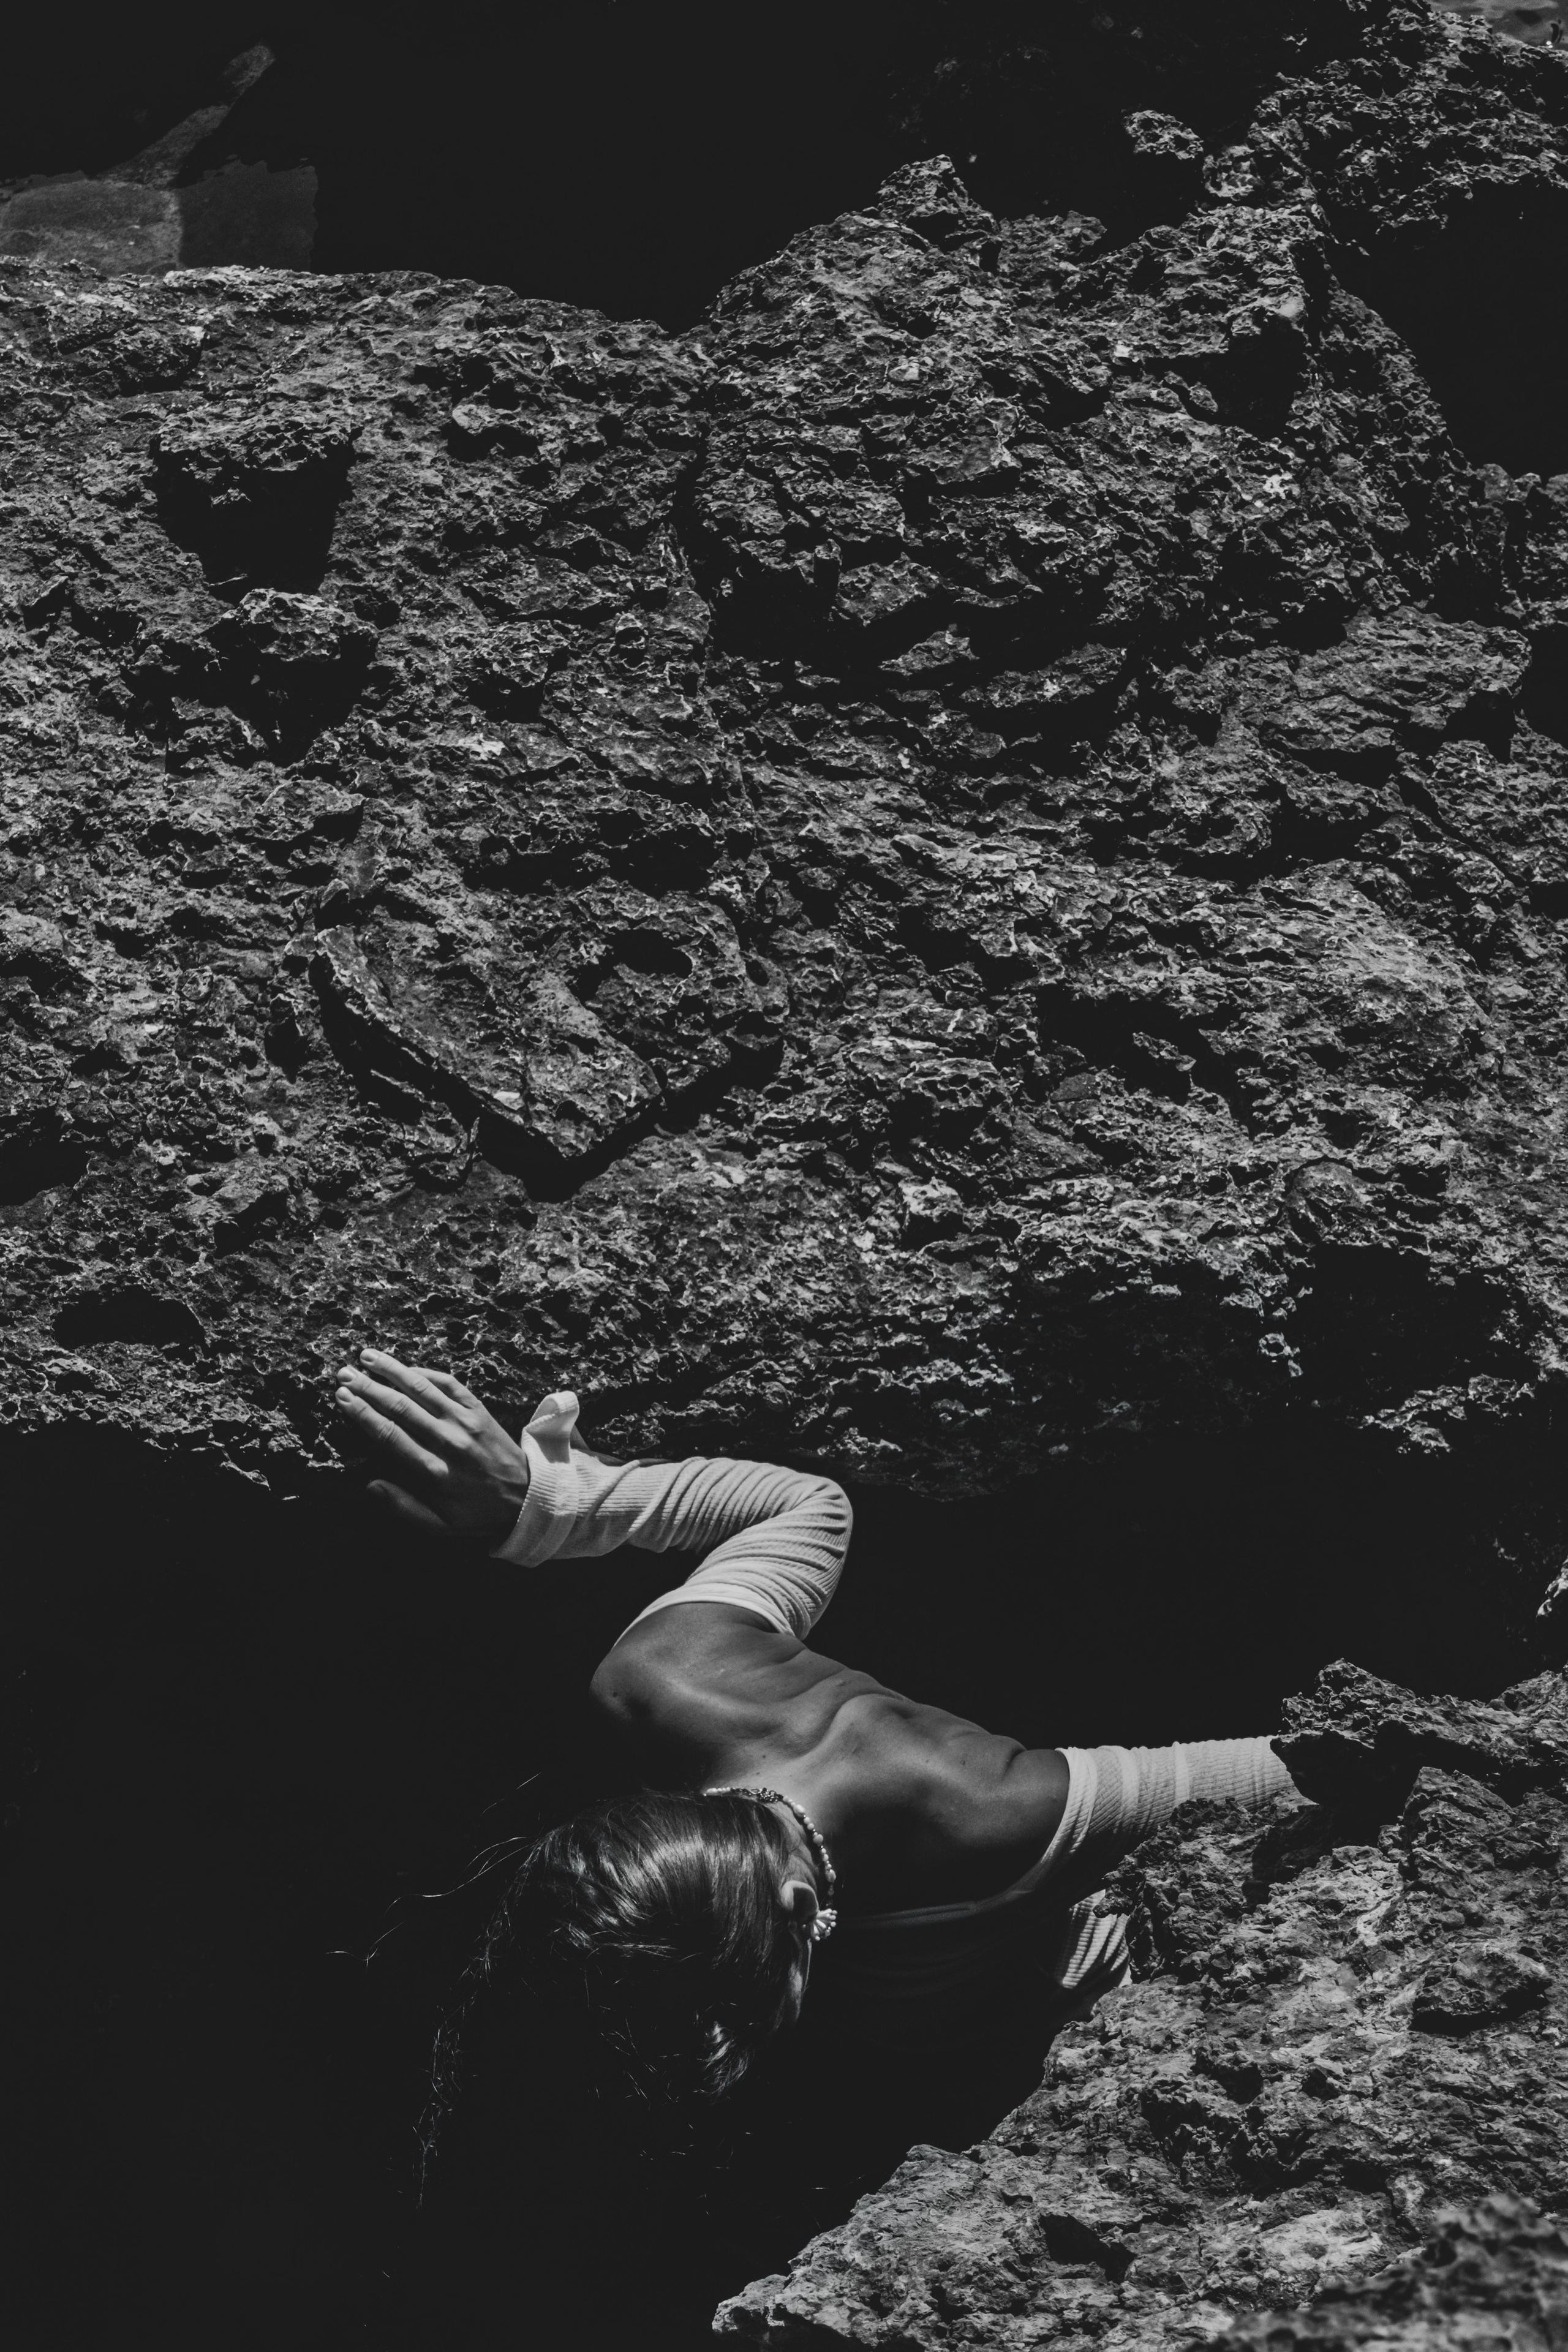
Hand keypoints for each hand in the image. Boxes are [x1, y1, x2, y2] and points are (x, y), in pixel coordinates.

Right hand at [332, 1348, 529, 1538]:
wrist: (527, 1497)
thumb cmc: (477, 1513)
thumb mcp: (439, 1525)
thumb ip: (403, 1507)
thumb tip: (369, 1486)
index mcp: (434, 1472)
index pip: (390, 1436)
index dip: (363, 1414)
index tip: (343, 1398)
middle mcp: (448, 1442)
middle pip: (402, 1407)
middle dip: (369, 1388)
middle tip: (344, 1374)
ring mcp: (466, 1422)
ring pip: (423, 1389)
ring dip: (393, 1370)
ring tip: (367, 1356)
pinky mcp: (479, 1410)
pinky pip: (450, 1384)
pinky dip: (427, 1372)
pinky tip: (407, 1366)